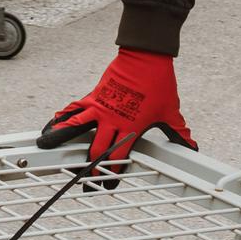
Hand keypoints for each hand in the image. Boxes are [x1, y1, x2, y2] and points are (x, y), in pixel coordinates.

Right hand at [38, 48, 195, 164]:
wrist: (145, 57)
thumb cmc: (158, 83)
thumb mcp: (170, 111)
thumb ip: (178, 132)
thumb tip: (190, 147)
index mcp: (131, 127)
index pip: (119, 155)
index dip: (113, 171)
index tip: (108, 182)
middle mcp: (113, 120)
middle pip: (97, 148)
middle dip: (91, 166)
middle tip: (87, 179)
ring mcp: (101, 107)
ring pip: (78, 128)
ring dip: (64, 141)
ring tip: (50, 150)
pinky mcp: (95, 95)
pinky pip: (75, 109)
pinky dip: (64, 117)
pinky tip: (53, 123)